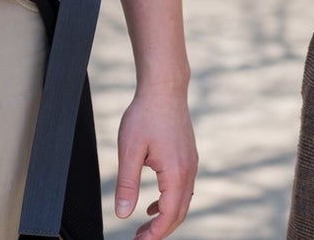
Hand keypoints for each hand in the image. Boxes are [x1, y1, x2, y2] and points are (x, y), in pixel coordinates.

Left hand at [114, 87, 196, 239]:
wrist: (164, 89)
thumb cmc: (145, 115)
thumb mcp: (129, 151)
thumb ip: (126, 184)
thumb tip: (122, 213)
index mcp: (176, 172)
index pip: (168, 215)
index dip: (154, 234)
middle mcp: (188, 170)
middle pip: (179, 212)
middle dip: (160, 231)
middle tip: (138, 239)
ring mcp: (191, 163)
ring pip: (182, 202)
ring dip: (165, 218)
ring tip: (143, 227)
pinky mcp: (188, 157)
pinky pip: (182, 189)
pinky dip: (169, 202)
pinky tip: (151, 205)